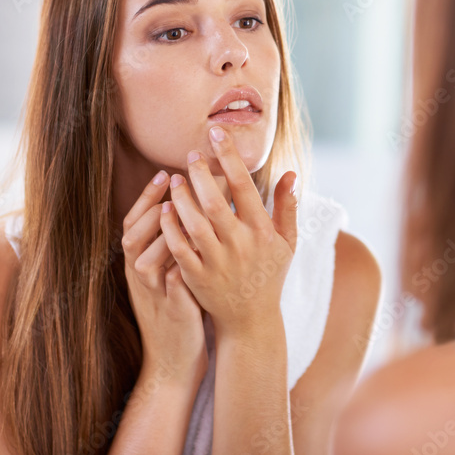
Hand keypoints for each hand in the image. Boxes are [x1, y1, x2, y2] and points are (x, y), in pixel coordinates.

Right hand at [121, 170, 207, 388]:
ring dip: (162, 234)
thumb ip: (176, 244)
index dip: (146, 198)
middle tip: (173, 182)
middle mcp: (140, 278)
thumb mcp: (171, 274)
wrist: (174, 362)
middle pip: (133, 236)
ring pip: (145, 260)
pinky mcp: (171, 312)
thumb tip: (193, 205)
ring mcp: (152, 296)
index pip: (134, 224)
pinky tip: (196, 248)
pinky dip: (179, 267)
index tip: (164, 172)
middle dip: (151, 207)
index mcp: (138, 265)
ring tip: (181, 211)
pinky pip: (170, 286)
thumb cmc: (179, 310)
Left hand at [161, 125, 297, 340]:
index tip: (215, 134)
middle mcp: (241, 246)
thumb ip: (287, 206)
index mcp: (262, 232)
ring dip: (181, 198)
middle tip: (190, 155)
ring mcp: (218, 263)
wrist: (251, 321)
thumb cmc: (269, 275)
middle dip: (200, 174)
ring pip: (195, 224)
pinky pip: (180, 249)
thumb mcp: (287, 242)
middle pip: (215, 202)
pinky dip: (170, 228)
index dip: (229, 157)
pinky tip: (164, 210)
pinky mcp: (198, 278)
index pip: (244, 186)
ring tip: (174, 180)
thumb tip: (290, 173)